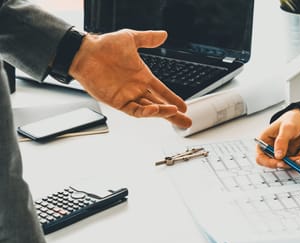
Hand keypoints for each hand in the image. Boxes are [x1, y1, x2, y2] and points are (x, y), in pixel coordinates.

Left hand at [70, 29, 191, 127]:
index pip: (162, 91)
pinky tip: (155, 110)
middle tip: (186, 122)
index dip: (173, 99)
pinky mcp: (117, 102)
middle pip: (159, 105)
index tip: (184, 107)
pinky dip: (145, 112)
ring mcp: (128, 97)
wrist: (85, 53)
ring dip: (162, 113)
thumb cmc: (105, 46)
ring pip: (150, 109)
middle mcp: (137, 89)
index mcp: (142, 77)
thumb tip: (163, 34)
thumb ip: (148, 39)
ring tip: (174, 113)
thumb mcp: (130, 39)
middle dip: (173, 114)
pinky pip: (134, 111)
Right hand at [255, 109, 299, 167]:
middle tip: (293, 161)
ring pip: (284, 163)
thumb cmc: (291, 119)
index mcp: (264, 140)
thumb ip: (281, 141)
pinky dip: (298, 159)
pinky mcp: (287, 153)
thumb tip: (278, 155)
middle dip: (284, 163)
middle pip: (273, 162)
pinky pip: (292, 161)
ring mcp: (279, 151)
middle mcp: (270, 147)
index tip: (280, 163)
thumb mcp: (286, 128)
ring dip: (294, 162)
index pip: (261, 157)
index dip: (269, 163)